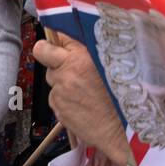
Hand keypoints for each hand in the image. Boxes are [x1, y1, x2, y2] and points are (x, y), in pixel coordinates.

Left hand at [32, 31, 133, 165]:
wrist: (122, 130)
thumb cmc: (122, 97)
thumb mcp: (111, 64)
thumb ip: (90, 51)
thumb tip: (76, 39)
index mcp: (81, 56)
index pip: (57, 35)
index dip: (58, 39)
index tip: (60, 42)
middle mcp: (67, 72)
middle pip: (42, 53)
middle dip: (48, 53)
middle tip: (58, 59)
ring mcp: (61, 91)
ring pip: (52, 79)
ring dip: (61, 82)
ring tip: (83, 91)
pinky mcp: (58, 108)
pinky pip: (56, 98)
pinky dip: (65, 100)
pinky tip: (82, 104)